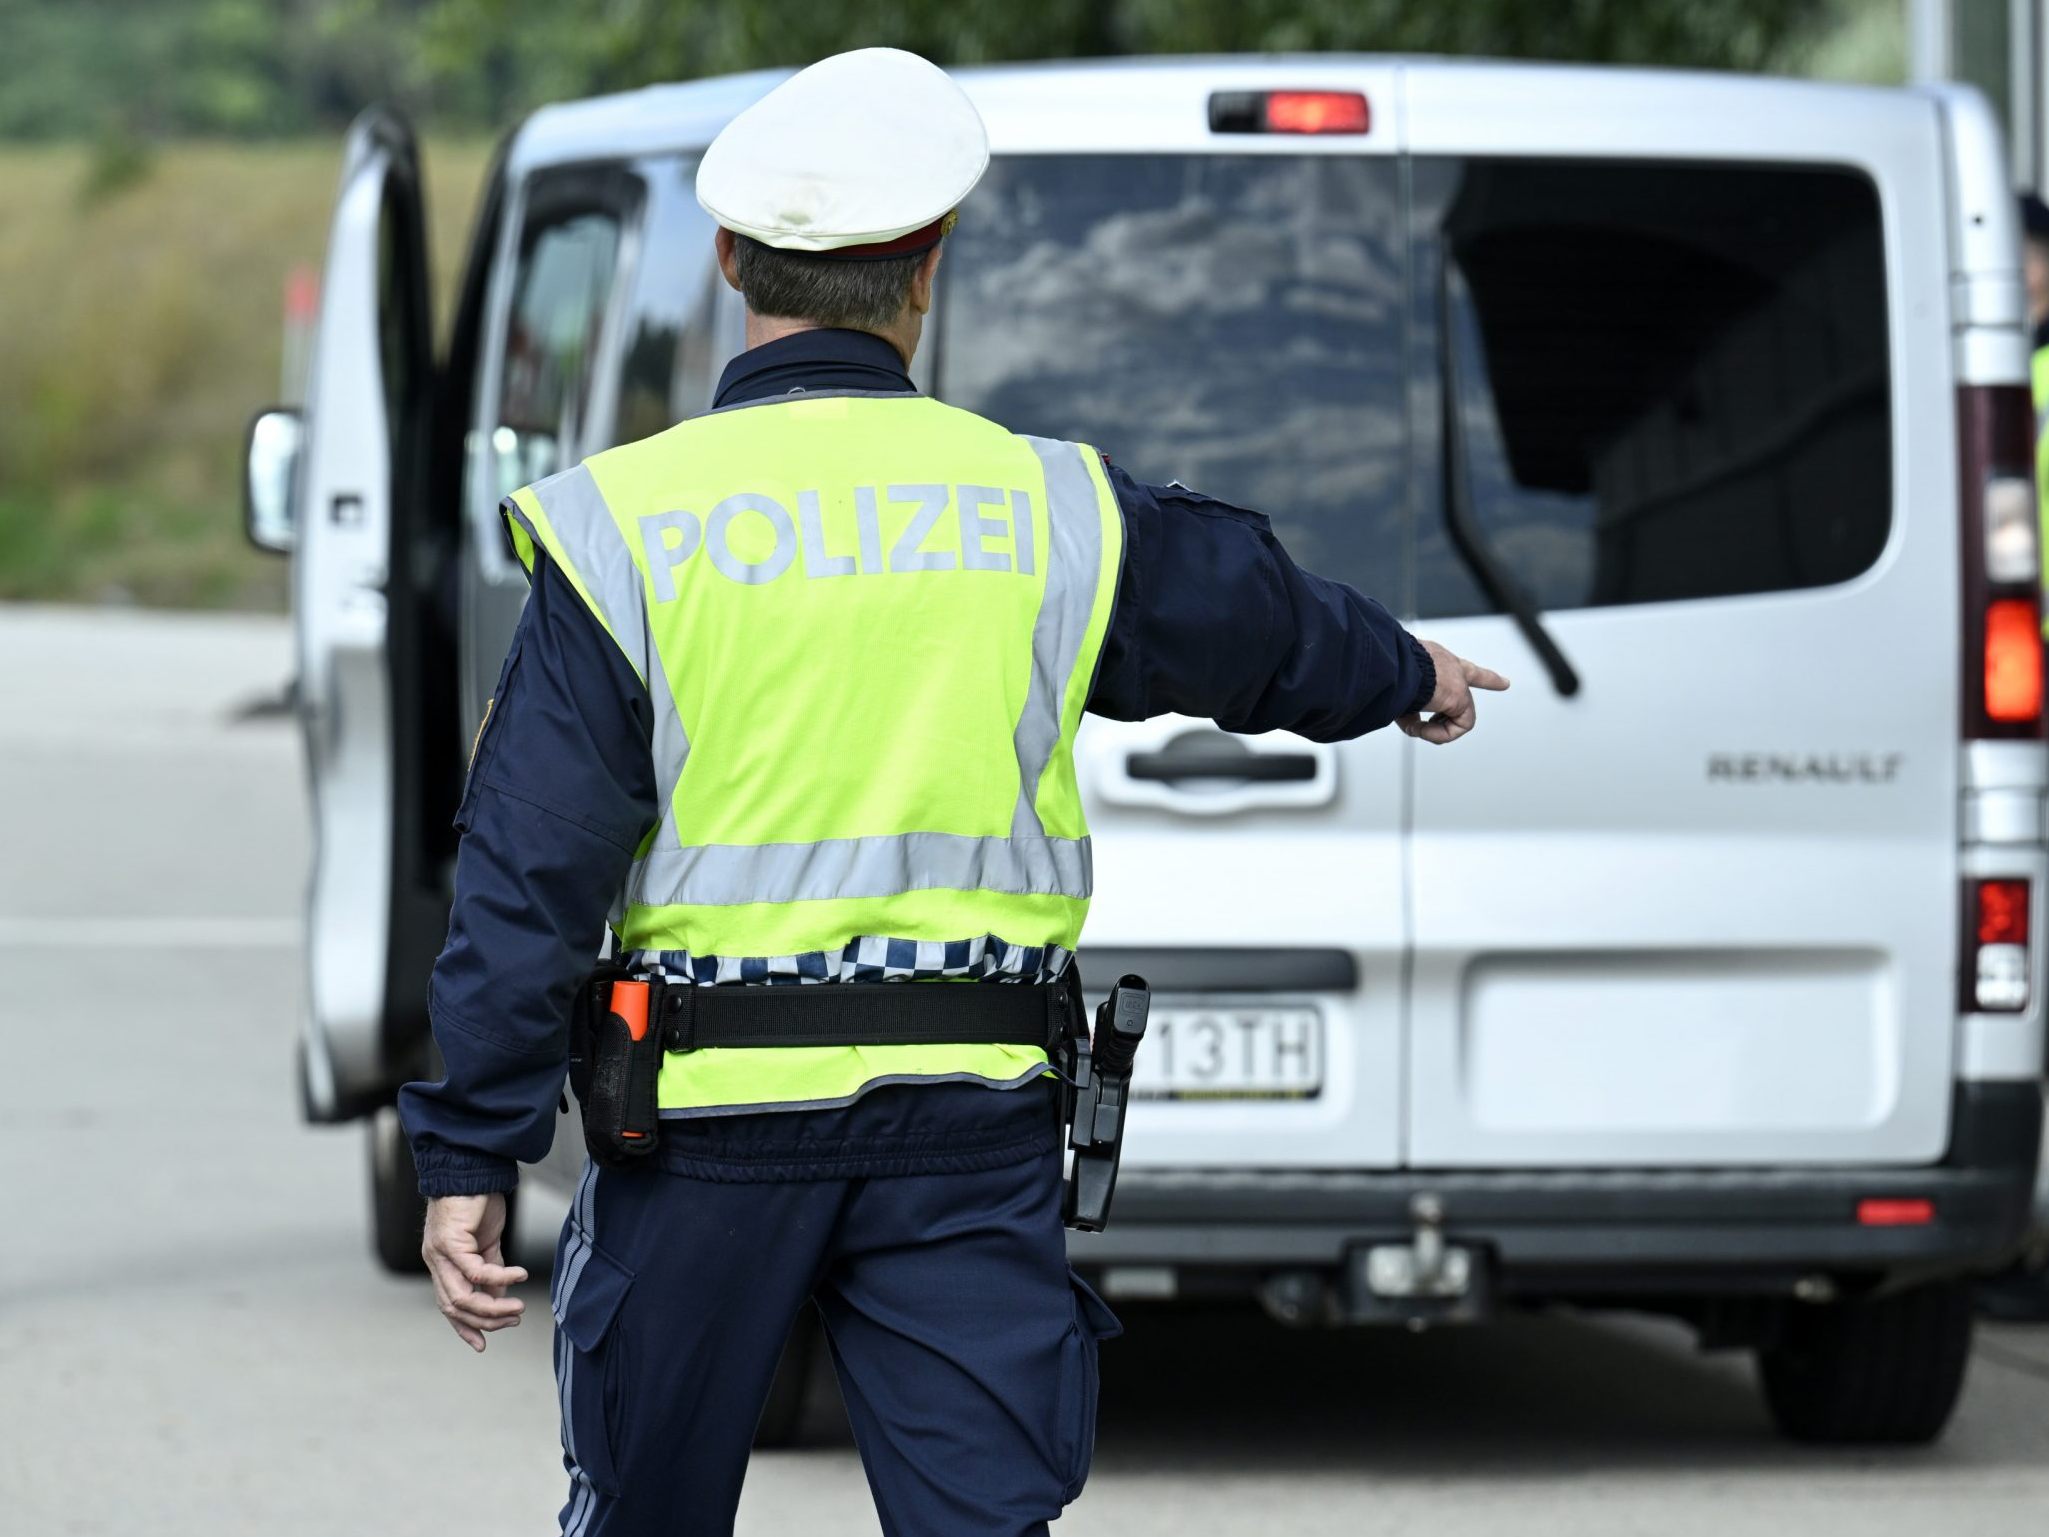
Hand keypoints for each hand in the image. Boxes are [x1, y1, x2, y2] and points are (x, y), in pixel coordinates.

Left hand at [423, 1192, 527, 1351]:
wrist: (471, 1170)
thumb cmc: (478, 1202)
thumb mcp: (486, 1243)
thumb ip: (490, 1271)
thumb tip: (499, 1300)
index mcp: (442, 1264)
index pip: (448, 1306)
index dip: (464, 1328)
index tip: (482, 1345)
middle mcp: (435, 1262)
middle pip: (454, 1307)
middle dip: (485, 1321)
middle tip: (513, 1320)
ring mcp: (439, 1253)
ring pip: (461, 1297)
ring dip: (492, 1308)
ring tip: (518, 1308)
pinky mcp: (450, 1241)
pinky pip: (475, 1271)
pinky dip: (499, 1279)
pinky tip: (518, 1276)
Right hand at [1399, 640, 1509, 744]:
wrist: (1393, 666)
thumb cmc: (1388, 671)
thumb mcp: (1395, 689)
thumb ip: (1406, 706)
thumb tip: (1412, 725)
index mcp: (1427, 658)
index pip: (1439, 661)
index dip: (1452, 666)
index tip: (1478, 664)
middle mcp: (1445, 665)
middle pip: (1472, 673)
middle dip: (1489, 679)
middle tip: (1503, 681)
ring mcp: (1456, 679)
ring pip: (1458, 712)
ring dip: (1435, 728)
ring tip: (1417, 727)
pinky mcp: (1459, 696)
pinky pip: (1457, 727)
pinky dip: (1437, 734)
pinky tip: (1421, 728)